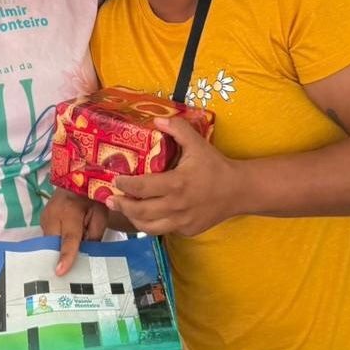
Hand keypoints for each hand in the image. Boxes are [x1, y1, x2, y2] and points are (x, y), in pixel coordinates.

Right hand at [41, 189, 107, 275]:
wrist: (77, 180)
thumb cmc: (92, 199)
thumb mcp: (100, 215)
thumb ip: (95, 235)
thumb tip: (86, 253)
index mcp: (70, 212)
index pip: (69, 239)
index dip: (66, 256)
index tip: (60, 272)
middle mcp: (53, 214)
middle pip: (55, 243)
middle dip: (61, 255)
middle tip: (70, 269)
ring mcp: (44, 216)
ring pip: (50, 242)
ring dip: (58, 248)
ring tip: (68, 254)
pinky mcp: (42, 219)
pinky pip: (48, 237)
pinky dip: (56, 242)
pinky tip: (63, 245)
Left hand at [107, 116, 239, 236]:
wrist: (239, 191)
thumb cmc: (215, 166)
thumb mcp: (197, 143)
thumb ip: (177, 128)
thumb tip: (157, 119)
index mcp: (177, 184)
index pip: (143, 187)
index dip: (126, 185)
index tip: (116, 180)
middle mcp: (177, 206)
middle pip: (141, 211)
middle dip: (122, 205)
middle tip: (110, 199)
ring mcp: (182, 221)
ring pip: (149, 228)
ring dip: (133, 219)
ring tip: (123, 209)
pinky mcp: (188, 231)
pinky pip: (164, 230)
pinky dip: (152, 224)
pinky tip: (146, 215)